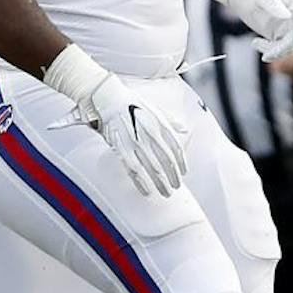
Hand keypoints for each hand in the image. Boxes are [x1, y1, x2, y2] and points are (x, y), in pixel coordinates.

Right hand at [79, 75, 185, 196]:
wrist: (108, 98)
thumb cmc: (132, 103)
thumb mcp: (156, 109)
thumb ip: (171, 121)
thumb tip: (185, 129)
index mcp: (161, 126)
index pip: (176, 149)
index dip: (181, 163)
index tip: (184, 173)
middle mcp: (151, 136)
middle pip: (166, 163)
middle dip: (173, 178)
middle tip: (176, 187)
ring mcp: (136, 144)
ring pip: (152, 169)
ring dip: (160, 184)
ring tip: (166, 193)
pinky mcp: (122, 149)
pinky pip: (134, 170)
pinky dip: (141, 183)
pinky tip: (147, 192)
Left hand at [229, 0, 292, 61]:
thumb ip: (272, 3)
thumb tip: (287, 16)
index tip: (285, 44)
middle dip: (283, 49)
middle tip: (267, 55)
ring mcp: (291, 29)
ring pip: (289, 47)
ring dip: (274, 51)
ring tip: (255, 43)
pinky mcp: (283, 38)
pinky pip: (279, 49)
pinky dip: (268, 51)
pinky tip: (255, 43)